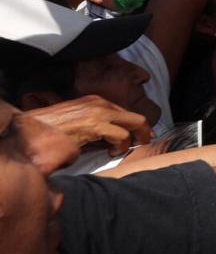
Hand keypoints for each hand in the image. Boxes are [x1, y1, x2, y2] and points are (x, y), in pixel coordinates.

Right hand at [26, 95, 151, 155]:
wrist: (32, 128)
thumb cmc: (52, 128)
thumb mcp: (78, 121)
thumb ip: (96, 125)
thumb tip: (111, 137)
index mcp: (96, 101)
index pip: (126, 113)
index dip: (137, 127)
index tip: (141, 138)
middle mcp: (101, 104)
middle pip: (137, 117)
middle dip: (145, 132)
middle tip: (142, 144)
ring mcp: (99, 113)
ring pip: (135, 124)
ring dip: (131, 142)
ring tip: (118, 151)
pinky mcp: (95, 125)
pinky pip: (122, 136)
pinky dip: (121, 147)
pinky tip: (111, 153)